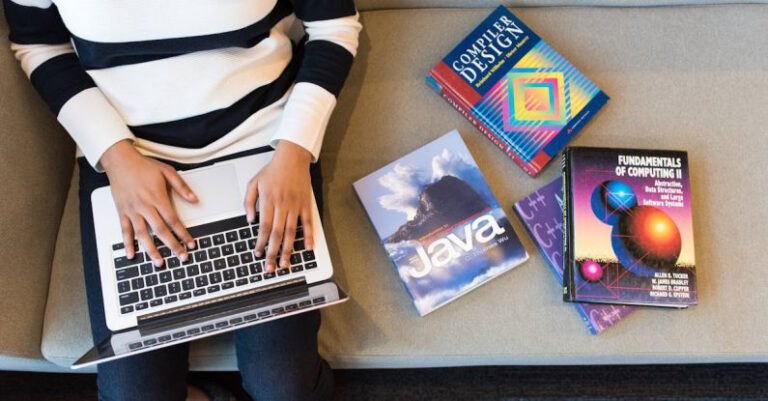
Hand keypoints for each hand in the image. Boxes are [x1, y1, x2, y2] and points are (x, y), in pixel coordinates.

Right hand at [101, 140, 197, 266]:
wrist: (120, 160)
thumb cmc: (143, 166)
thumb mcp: (167, 171)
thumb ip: (182, 187)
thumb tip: (194, 199)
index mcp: (157, 197)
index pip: (173, 220)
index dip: (183, 234)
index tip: (191, 243)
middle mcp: (144, 206)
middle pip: (160, 231)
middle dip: (172, 246)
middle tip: (181, 257)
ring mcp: (132, 210)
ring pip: (142, 234)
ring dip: (151, 250)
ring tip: (159, 263)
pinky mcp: (122, 211)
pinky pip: (124, 230)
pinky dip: (128, 243)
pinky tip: (132, 254)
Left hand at [244, 141, 314, 272]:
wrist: (292, 158)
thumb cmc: (272, 171)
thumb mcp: (253, 182)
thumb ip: (249, 202)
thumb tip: (250, 220)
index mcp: (268, 201)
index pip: (264, 227)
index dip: (261, 243)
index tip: (258, 254)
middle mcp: (282, 205)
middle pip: (277, 234)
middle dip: (273, 253)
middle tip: (270, 268)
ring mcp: (296, 206)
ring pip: (291, 232)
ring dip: (288, 249)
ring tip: (285, 263)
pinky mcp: (306, 205)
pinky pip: (308, 223)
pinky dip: (309, 236)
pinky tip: (307, 249)